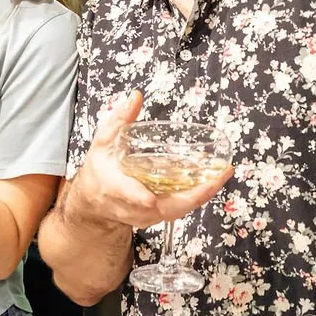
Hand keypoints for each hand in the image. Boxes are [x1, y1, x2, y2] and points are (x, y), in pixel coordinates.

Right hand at [72, 90, 233, 229]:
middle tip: (219, 175)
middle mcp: (132, 207)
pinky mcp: (156, 218)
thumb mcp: (103, 141)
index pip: (129, 195)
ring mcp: (146, 216)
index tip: (151, 197)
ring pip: (176, 210)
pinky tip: (212, 181)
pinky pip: (179, 210)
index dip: (140, 197)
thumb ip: (119, 120)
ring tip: (221, 174)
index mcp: (115, 188)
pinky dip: (196, 197)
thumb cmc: (99, 170)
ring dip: (201, 195)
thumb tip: (136, 97)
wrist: (93, 203)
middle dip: (195, 195)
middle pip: (166, 208)